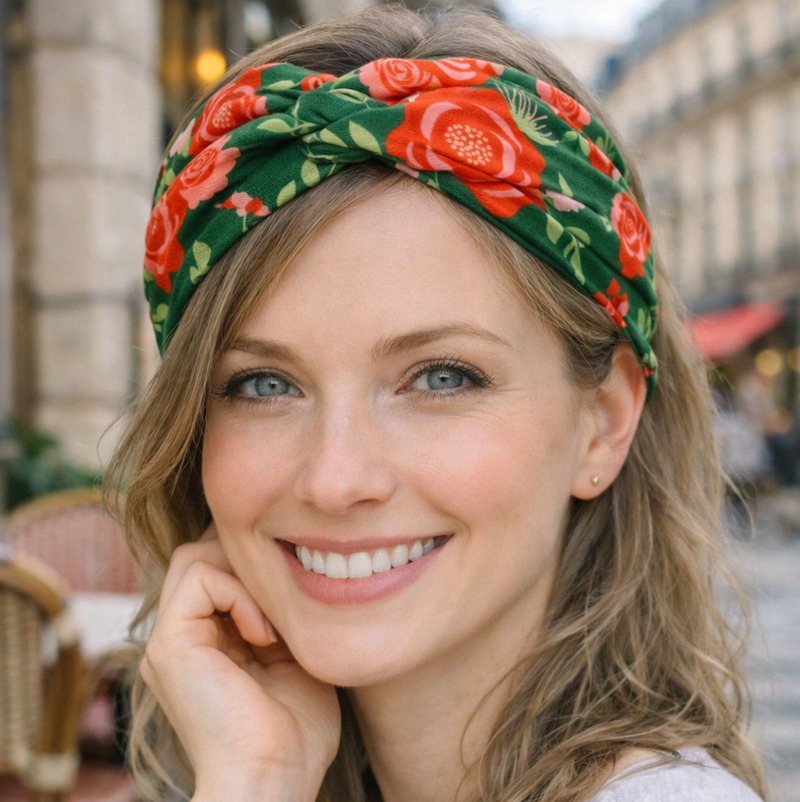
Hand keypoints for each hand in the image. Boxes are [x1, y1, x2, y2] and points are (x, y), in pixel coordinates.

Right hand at [141, 529, 340, 800]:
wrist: (274, 780)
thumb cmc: (296, 734)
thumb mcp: (294, 659)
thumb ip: (283, 618)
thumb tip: (294, 571)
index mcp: (207, 646)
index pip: (219, 570)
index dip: (258, 569)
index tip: (295, 602)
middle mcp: (182, 640)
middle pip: (200, 555)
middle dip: (247, 561)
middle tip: (284, 595)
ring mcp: (170, 642)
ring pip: (194, 557)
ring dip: (244, 573)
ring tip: (273, 618)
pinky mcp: (169, 645)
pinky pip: (200, 577)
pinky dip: (240, 593)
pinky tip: (265, 635)